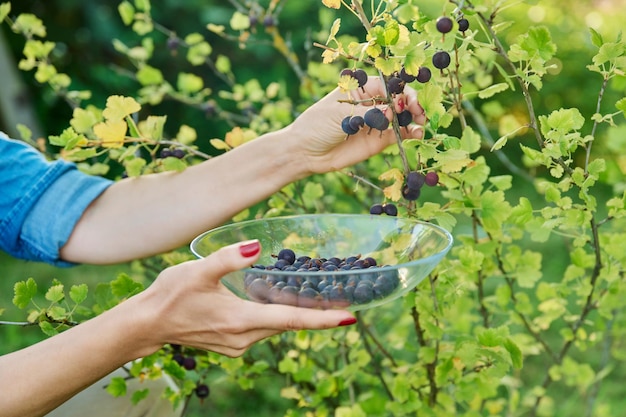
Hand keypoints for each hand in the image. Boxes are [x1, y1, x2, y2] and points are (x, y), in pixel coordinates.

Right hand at [135, 240, 356, 356]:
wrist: (147, 325)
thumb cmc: (170, 296)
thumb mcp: (198, 272)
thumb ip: (228, 258)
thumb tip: (257, 246)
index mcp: (241, 321)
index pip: (292, 321)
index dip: (323, 319)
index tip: (350, 316)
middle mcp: (244, 338)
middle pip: (289, 324)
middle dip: (316, 313)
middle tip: (342, 296)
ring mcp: (238, 344)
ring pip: (276, 327)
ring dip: (296, 313)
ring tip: (319, 296)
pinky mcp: (232, 344)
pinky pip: (263, 329)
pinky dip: (276, 316)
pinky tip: (280, 300)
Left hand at [288, 76, 425, 174]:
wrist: (306, 152)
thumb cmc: (317, 125)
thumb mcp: (340, 115)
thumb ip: (368, 113)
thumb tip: (393, 110)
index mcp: (361, 88)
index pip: (387, 83)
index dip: (400, 89)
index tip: (406, 99)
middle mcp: (372, 102)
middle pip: (399, 98)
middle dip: (411, 103)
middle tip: (418, 112)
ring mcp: (377, 121)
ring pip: (403, 116)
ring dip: (415, 117)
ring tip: (421, 124)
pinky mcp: (379, 140)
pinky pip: (400, 134)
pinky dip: (411, 132)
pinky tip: (417, 134)